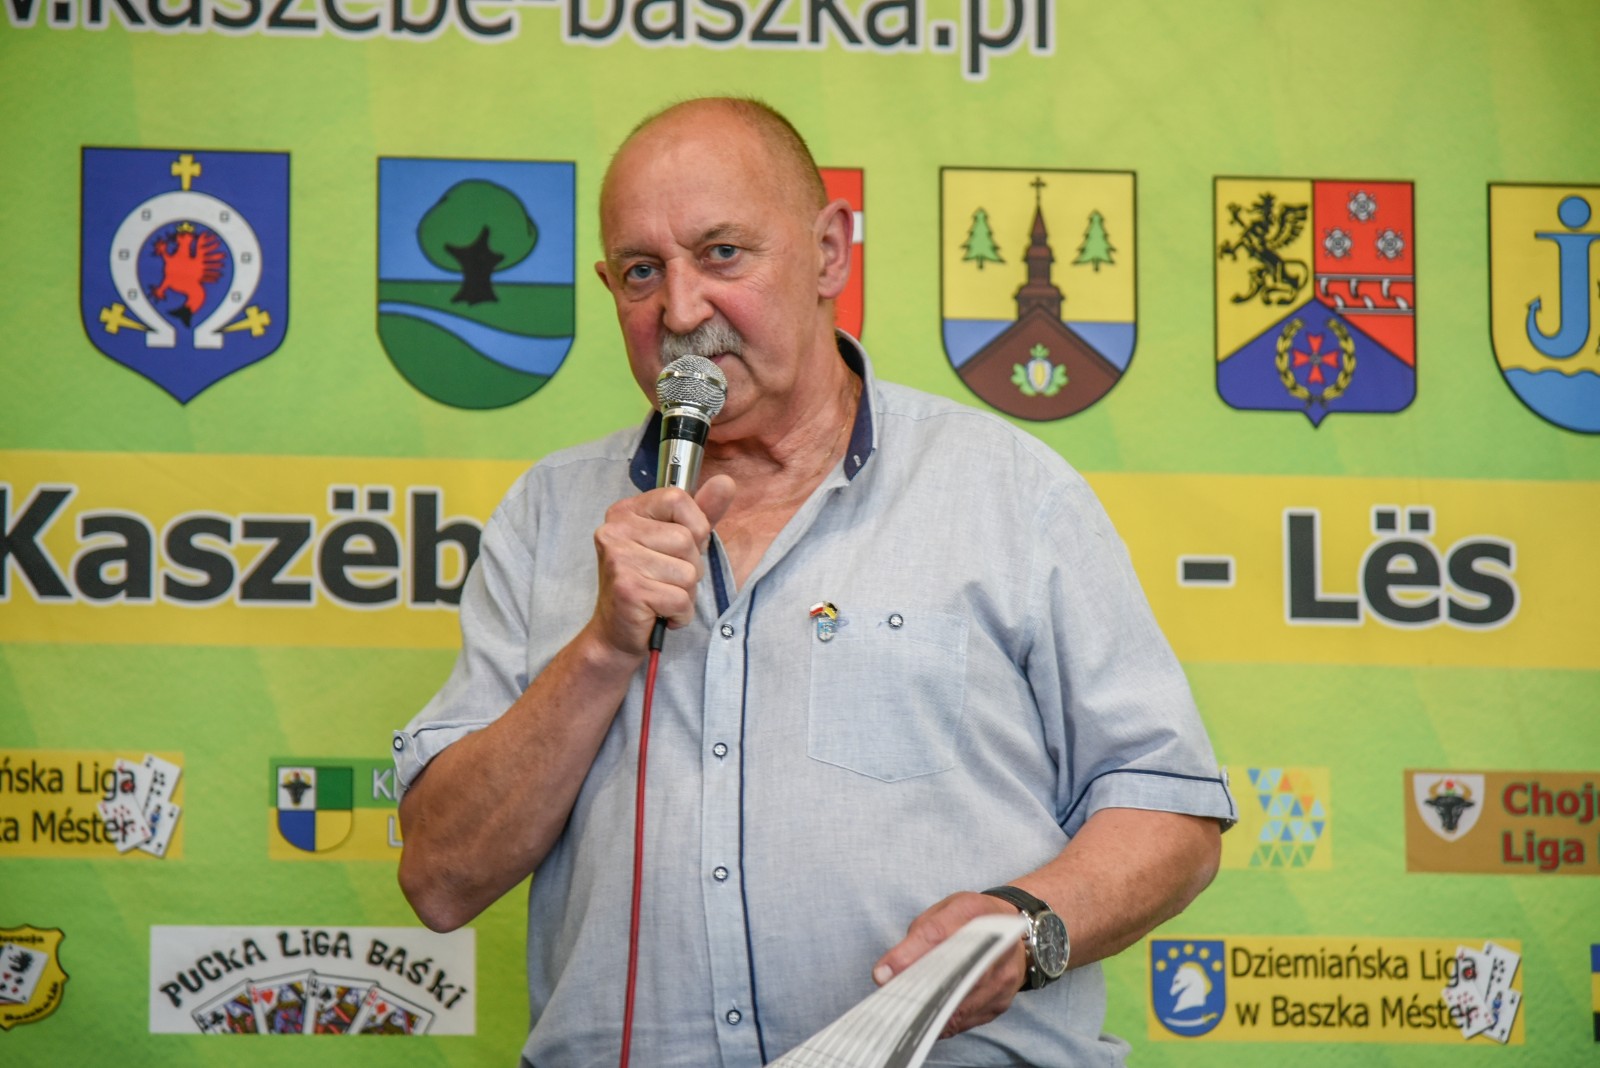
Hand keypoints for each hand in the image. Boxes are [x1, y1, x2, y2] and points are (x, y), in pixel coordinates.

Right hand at [589, 475, 735, 656]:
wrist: (617, 632)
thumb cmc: (649, 583)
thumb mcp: (677, 542)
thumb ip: (701, 513)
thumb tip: (726, 482)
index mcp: (626, 511)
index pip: (678, 498)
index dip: (695, 527)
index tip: (679, 549)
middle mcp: (616, 530)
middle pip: (686, 540)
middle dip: (690, 567)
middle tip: (666, 581)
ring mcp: (619, 560)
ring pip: (687, 572)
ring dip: (686, 593)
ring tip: (663, 597)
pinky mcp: (628, 590)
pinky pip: (681, 599)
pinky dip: (680, 613)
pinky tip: (661, 614)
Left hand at [871, 891, 1026, 1039]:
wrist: (1011, 931)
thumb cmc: (968, 920)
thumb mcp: (942, 912)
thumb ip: (917, 936)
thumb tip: (886, 973)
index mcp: (975, 911)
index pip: (939, 933)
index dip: (909, 955)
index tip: (884, 974)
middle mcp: (996, 946)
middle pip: (952, 975)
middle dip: (917, 991)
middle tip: (891, 1001)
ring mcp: (1003, 978)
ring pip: (959, 1005)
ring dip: (926, 1012)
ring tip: (901, 1014)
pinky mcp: (1001, 1004)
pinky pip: (965, 1021)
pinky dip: (940, 1022)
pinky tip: (923, 1021)